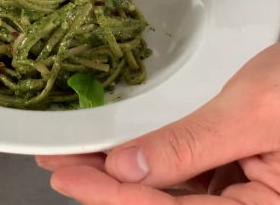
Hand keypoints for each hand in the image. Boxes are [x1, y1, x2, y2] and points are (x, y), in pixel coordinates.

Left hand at [36, 43, 279, 203]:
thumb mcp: (251, 114)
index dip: (110, 196)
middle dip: (107, 185)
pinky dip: (149, 161)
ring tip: (78, 154)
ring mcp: (242, 195)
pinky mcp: (235, 174)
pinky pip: (186, 175)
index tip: (65, 177)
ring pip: (169, 192)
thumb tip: (124, 168)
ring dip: (121, 174)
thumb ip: (188, 147)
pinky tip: (119, 150)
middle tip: (59, 164)